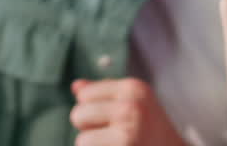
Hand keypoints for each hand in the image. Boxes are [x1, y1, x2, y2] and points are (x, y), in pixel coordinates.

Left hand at [70, 78, 185, 144]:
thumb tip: (76, 86)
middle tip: (115, 134)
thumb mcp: (134, 102)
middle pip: (78, 114)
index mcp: (133, 88)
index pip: (84, 95)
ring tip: (117, 144)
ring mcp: (127, 131)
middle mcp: (131, 106)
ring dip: (95, 145)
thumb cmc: (150, 129)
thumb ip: (104, 93)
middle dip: (89, 128)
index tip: (115, 117)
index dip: (93, 108)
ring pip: (82, 140)